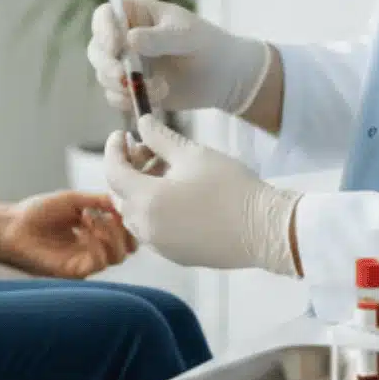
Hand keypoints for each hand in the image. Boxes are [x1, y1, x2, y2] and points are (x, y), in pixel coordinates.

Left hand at [0, 191, 138, 278]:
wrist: (12, 225)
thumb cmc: (38, 212)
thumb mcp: (73, 200)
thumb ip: (99, 201)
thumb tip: (122, 202)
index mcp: (95, 231)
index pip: (125, 233)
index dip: (127, 220)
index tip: (118, 206)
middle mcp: (93, 248)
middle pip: (127, 248)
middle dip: (124, 229)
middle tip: (108, 214)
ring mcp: (84, 261)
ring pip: (117, 257)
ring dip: (110, 234)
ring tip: (89, 218)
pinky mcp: (74, 271)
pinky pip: (99, 263)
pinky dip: (98, 244)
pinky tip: (84, 230)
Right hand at [88, 0, 271, 115]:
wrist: (224, 76)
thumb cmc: (207, 45)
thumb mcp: (186, 37)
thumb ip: (159, 37)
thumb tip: (129, 39)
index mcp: (135, 14)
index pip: (104, 16)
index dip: (103, 30)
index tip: (116, 46)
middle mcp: (124, 38)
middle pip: (97, 49)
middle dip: (106, 65)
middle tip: (124, 77)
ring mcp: (127, 65)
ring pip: (104, 76)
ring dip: (123, 87)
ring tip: (159, 89)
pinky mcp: (133, 88)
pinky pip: (117, 97)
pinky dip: (131, 101)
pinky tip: (159, 97)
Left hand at [103, 116, 300, 275]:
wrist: (265, 230)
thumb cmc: (230, 188)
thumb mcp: (193, 154)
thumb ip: (160, 138)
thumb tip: (142, 123)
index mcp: (146, 200)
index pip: (113, 171)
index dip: (114, 149)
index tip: (121, 134)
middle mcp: (146, 228)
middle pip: (121, 195)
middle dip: (128, 170)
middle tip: (148, 151)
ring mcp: (160, 246)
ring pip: (135, 215)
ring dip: (140, 192)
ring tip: (166, 172)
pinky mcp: (175, 256)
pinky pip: (152, 230)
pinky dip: (154, 211)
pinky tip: (178, 197)